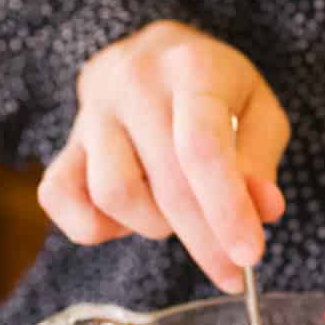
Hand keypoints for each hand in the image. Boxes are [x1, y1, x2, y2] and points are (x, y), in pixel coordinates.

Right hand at [38, 21, 290, 291]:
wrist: (149, 54)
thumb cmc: (213, 88)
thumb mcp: (256, 109)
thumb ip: (260, 160)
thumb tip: (264, 210)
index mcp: (191, 68)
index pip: (203, 148)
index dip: (227, 209)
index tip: (249, 256)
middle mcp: (134, 84)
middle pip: (165, 184)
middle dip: (203, 240)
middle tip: (230, 270)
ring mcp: (92, 113)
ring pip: (114, 196)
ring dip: (153, 224)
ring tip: (177, 212)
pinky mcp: (63, 144)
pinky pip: (60, 199)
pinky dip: (95, 226)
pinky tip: (130, 216)